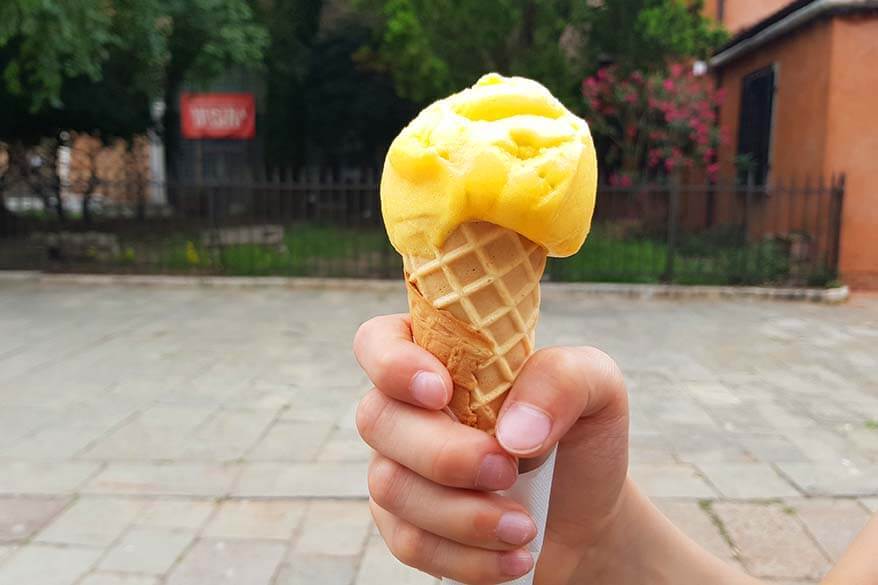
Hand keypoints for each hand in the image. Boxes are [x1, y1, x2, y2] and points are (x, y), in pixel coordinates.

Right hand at [353, 313, 629, 583]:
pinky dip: (466, 557)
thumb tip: (511, 432)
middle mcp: (409, 408)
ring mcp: (399, 467)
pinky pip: (409, 542)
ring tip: (525, 526)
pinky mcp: (406, 525)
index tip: (441, 392)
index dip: (393, 363)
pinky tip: (514, 556)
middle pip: (377, 418)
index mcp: (443, 356)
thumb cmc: (581, 438)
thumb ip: (561, 381)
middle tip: (509, 471)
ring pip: (390, 486)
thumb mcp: (598, 389)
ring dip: (464, 514)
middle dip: (444, 453)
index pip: (380, 340)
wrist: (588, 516)